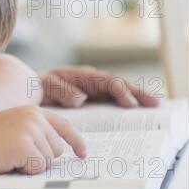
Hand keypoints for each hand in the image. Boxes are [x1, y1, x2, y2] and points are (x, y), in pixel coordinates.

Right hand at [0, 105, 85, 174]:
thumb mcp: (14, 126)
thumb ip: (35, 131)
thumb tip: (58, 150)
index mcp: (34, 111)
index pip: (64, 126)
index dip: (76, 141)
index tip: (83, 153)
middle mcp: (35, 118)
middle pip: (58, 150)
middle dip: (41, 158)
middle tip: (17, 154)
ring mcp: (30, 130)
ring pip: (48, 161)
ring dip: (31, 165)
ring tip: (11, 155)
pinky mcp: (25, 145)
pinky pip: (37, 168)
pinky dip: (25, 170)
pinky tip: (9, 161)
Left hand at [39, 65, 159, 107]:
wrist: (32, 90)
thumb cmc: (40, 87)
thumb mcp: (47, 86)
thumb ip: (61, 91)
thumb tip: (81, 99)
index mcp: (83, 76)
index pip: (107, 82)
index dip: (121, 92)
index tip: (131, 104)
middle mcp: (92, 80)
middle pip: (119, 84)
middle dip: (138, 93)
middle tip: (156, 102)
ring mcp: (95, 89)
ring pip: (120, 91)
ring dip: (137, 97)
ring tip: (154, 104)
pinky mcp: (94, 97)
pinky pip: (113, 100)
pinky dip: (126, 103)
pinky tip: (138, 112)